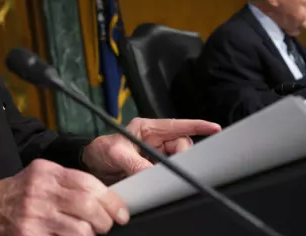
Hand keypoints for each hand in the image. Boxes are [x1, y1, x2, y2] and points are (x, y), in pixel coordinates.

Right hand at [0, 159, 128, 235]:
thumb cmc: (13, 197)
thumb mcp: (36, 179)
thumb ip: (65, 184)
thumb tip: (104, 198)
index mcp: (45, 172)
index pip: (88, 183)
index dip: (111, 200)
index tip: (121, 212)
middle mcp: (39, 191)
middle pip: (88, 205)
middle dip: (105, 220)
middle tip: (106, 226)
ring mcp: (34, 215)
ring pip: (80, 229)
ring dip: (91, 235)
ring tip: (88, 234)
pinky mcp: (29, 235)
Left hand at [81, 118, 221, 183]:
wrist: (90, 167)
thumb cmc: (100, 151)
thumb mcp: (114, 153)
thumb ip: (133, 162)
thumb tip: (151, 172)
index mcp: (148, 129)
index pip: (177, 126)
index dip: (196, 126)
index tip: (214, 128)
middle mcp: (155, 141)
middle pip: (182, 146)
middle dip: (181, 155)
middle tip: (172, 166)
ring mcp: (155, 156)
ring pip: (178, 160)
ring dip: (173, 167)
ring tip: (159, 173)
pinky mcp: (153, 169)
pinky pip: (168, 172)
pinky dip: (167, 177)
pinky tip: (160, 180)